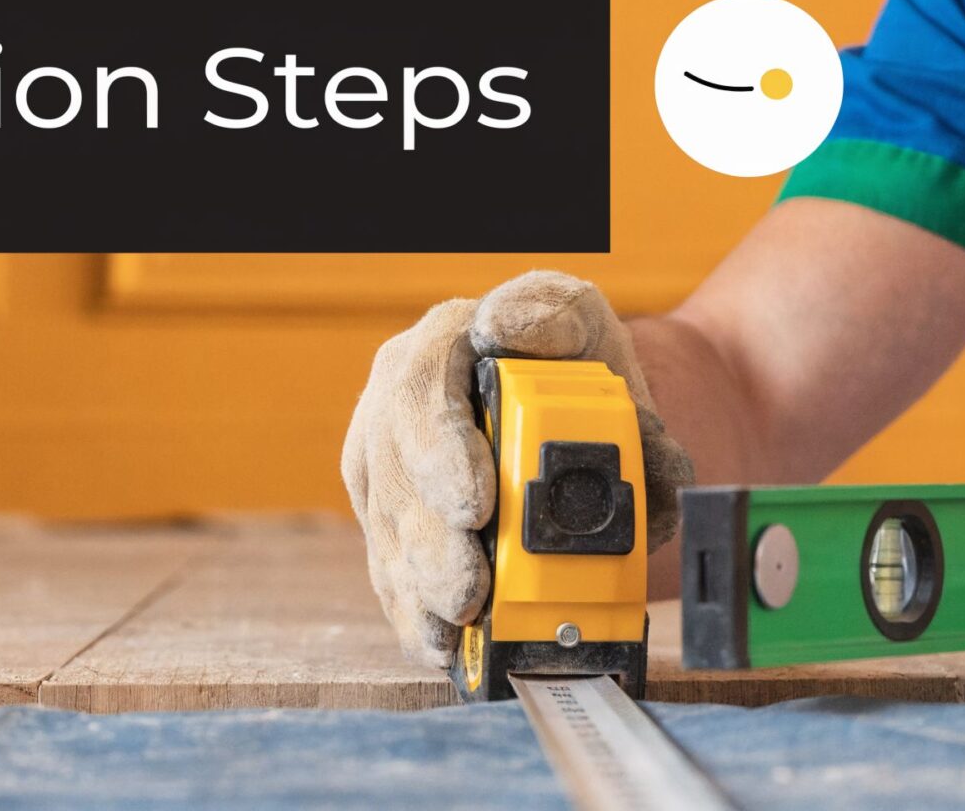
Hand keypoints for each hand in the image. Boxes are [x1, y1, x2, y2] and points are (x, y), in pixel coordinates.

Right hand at [339, 270, 695, 667]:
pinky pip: (391, 573)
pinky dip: (416, 617)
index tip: (476, 504)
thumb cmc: (571, 355)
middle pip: (398, 480)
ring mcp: (387, 468)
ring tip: (455, 630)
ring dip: (422, 592)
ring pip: (390, 535)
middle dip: (433, 546)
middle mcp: (396, 407)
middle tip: (468, 591)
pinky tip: (441, 647)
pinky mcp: (389, 523)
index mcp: (438, 347)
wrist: (577, 400)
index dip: (442, 455)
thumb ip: (557, 317)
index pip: (421, 394)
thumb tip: (513, 327)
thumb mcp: (577, 318)